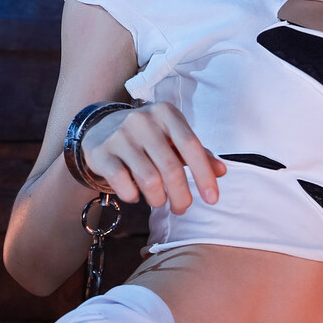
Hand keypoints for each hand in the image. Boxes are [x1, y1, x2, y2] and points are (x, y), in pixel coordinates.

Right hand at [82, 104, 225, 214]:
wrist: (100, 127)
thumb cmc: (146, 137)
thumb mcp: (173, 138)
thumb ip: (198, 153)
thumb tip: (222, 171)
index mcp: (166, 114)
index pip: (191, 146)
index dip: (204, 175)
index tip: (212, 199)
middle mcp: (143, 121)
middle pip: (171, 168)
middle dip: (181, 196)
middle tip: (182, 209)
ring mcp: (120, 136)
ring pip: (149, 180)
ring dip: (158, 199)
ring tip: (159, 201)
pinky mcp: (101, 152)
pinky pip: (122, 183)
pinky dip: (132, 196)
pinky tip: (135, 195)